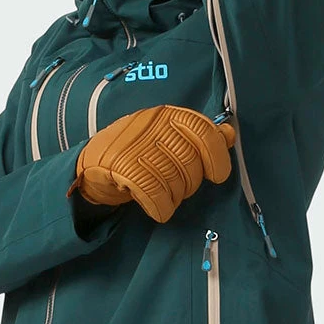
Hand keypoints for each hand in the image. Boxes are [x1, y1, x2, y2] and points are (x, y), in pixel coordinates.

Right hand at [67, 106, 236, 223]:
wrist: (94, 163)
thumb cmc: (138, 150)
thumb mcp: (168, 135)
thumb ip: (199, 135)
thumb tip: (229, 135)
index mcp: (167, 114)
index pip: (203, 131)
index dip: (216, 156)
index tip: (217, 175)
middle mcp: (152, 126)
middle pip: (190, 161)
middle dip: (190, 183)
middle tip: (179, 187)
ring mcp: (135, 145)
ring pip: (174, 179)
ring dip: (174, 196)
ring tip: (165, 195)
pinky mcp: (121, 167)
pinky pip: (154, 193)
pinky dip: (161, 207)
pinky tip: (158, 208)